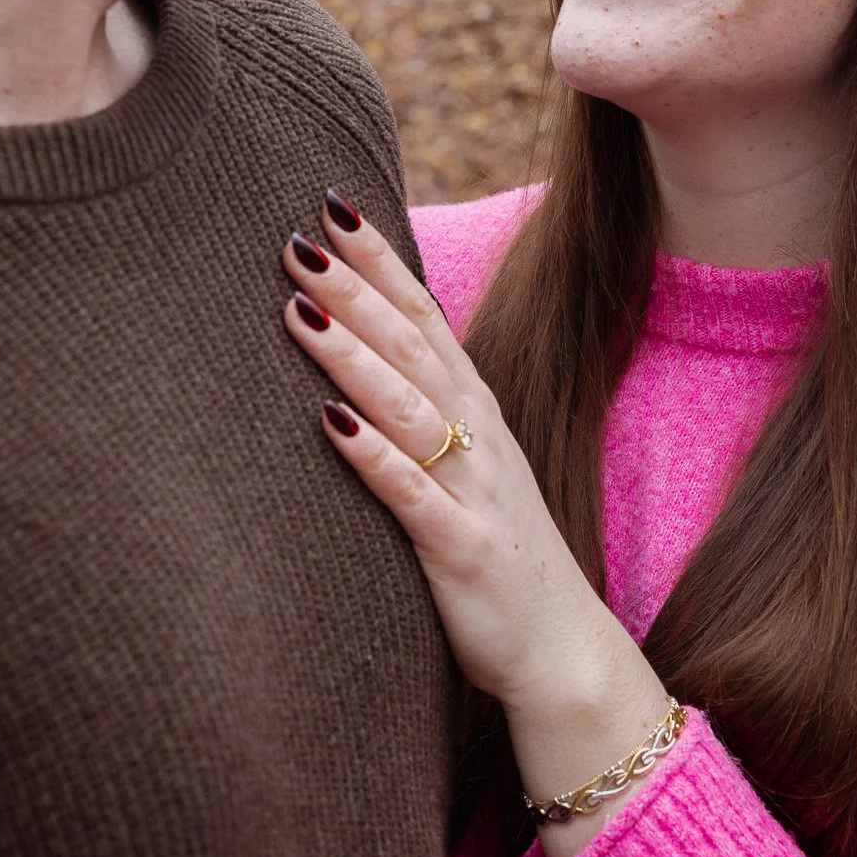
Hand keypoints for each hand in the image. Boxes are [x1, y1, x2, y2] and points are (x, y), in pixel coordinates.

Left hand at [281, 196, 674, 856]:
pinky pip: (411, 494)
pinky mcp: (463, 550)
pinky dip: (371, 454)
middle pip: (410, 345)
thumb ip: (420, 408)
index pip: (422, 315)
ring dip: (354, 355)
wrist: (561, 650)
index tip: (331, 207)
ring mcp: (473, 489)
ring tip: (300, 309)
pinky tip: (328, 422)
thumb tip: (359, 351)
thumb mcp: (462, 465)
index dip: (380, 261)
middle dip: (355, 288)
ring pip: (407, 406)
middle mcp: (476, 435)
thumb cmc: (496, 550)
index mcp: (472, 409)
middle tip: (296, 238)